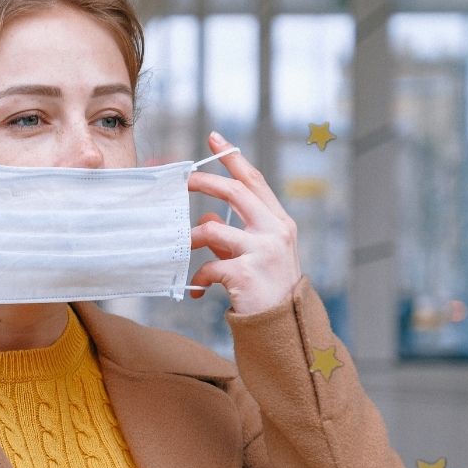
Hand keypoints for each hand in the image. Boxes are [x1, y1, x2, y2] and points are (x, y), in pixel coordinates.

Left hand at [187, 132, 302, 314]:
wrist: (284, 328)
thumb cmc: (268, 290)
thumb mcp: (256, 256)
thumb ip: (234, 236)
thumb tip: (208, 222)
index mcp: (279, 222)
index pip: (255, 181)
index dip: (233, 159)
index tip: (215, 139)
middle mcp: (275, 231)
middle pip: (234, 192)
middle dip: (204, 182)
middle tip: (182, 182)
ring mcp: (262, 251)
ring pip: (212, 230)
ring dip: (191, 238)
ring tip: (183, 248)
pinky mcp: (246, 273)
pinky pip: (209, 266)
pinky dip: (199, 277)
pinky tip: (199, 290)